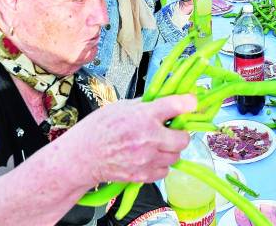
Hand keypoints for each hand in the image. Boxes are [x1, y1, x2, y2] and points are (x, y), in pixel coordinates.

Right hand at [73, 95, 195, 183]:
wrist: (82, 156)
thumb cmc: (99, 128)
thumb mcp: (122, 107)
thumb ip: (146, 105)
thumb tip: (165, 101)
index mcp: (143, 116)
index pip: (175, 106)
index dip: (188, 102)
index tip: (192, 102)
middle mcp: (148, 138)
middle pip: (183, 138)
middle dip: (180, 133)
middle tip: (171, 130)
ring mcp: (146, 159)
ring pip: (176, 156)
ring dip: (170, 150)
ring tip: (157, 144)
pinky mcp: (143, 175)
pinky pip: (165, 170)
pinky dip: (161, 164)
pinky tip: (149, 157)